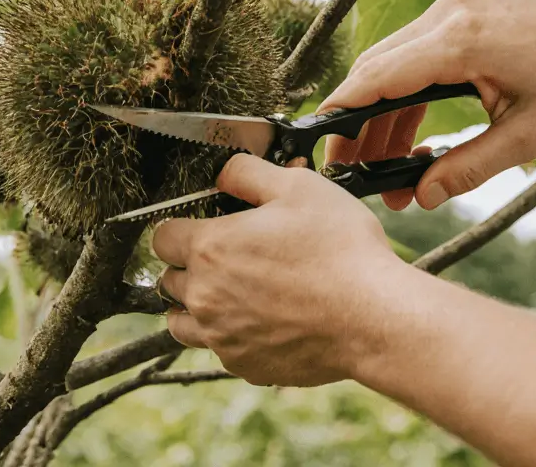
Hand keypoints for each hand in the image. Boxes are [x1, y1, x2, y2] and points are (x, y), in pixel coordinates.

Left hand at [151, 153, 404, 386]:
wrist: (374, 317)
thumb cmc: (341, 249)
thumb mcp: (298, 187)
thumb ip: (247, 173)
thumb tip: (221, 170)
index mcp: (209, 248)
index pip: (161, 236)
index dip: (180, 227)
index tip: (202, 227)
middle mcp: (204, 296)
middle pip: (169, 279)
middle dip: (189, 266)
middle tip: (227, 257)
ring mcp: (221, 337)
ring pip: (181, 322)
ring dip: (195, 306)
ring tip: (230, 294)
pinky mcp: (244, 365)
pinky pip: (218, 350)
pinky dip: (228, 337)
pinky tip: (260, 322)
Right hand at [322, 0, 535, 210]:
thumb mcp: (528, 136)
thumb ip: (467, 167)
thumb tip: (421, 197)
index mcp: (460, 41)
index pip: (378, 77)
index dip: (343, 112)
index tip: (319, 145)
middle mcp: (447, 15)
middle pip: (375, 68)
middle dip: (357, 122)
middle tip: (349, 170)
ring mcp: (453, 10)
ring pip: (391, 62)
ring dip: (381, 111)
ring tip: (380, 167)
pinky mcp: (462, 16)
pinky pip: (415, 54)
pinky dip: (405, 94)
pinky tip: (408, 139)